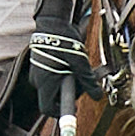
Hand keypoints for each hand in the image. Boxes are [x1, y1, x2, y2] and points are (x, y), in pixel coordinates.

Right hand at [29, 0, 93, 117]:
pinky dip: (61, 73)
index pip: (48, 109)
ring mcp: (37, 72)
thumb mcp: (80, 63)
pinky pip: (50, 75)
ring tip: (76, 66)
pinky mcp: (38, 65)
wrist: (52, 23)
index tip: (74, 110)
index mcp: (46, 84)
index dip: (61, 113)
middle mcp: (38, 81)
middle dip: (69, 91)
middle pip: (54, 97)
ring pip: (53, 85)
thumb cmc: (64, 43)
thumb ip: (88, 81)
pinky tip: (69, 62)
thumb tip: (97, 96)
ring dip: (66, 80)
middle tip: (81, 80)